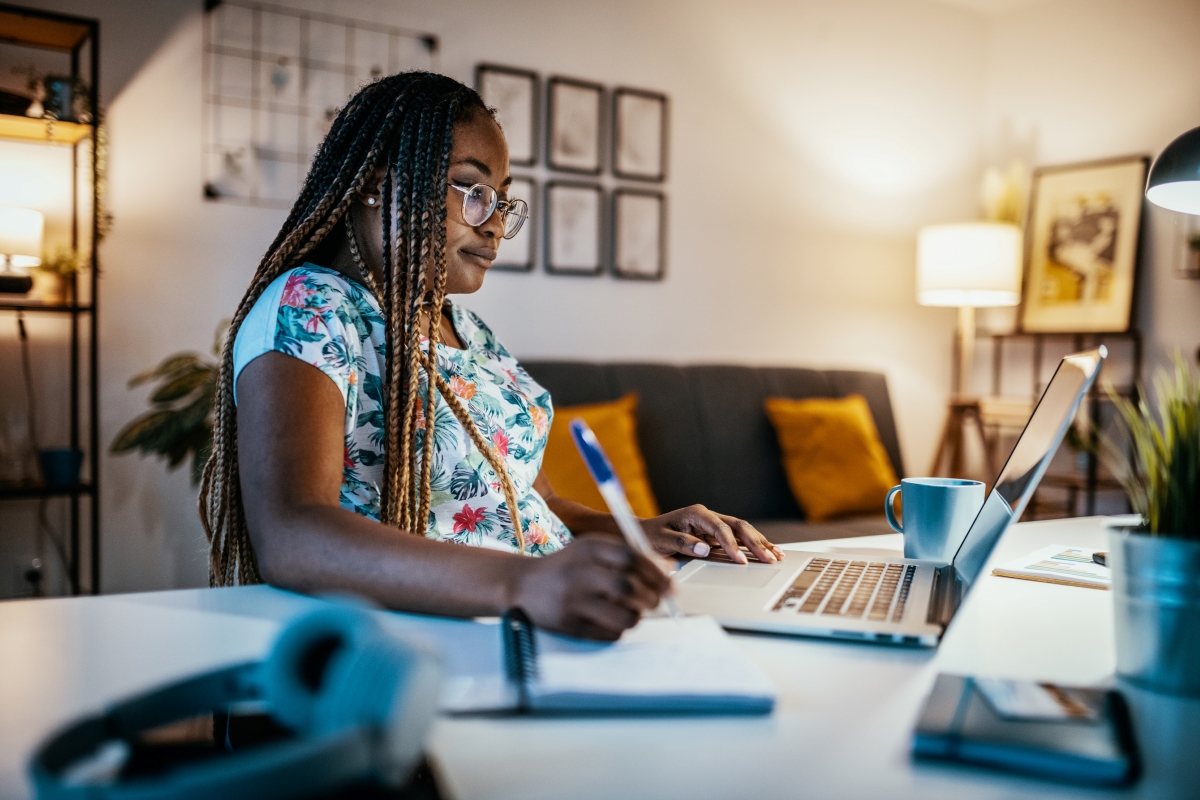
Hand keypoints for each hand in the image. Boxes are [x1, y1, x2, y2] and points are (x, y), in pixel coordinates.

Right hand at [509, 537, 669, 639]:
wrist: (521, 585)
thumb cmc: (567, 568)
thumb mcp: (591, 551)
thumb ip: (627, 556)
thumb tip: (668, 570)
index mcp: (588, 548)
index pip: (631, 557)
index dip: (656, 572)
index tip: (670, 584)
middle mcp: (579, 573)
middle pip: (629, 587)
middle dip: (651, 597)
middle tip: (656, 601)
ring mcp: (573, 601)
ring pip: (624, 615)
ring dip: (637, 616)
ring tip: (633, 612)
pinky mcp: (570, 625)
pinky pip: (610, 634)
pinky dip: (620, 630)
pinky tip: (613, 621)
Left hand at [642, 505, 783, 564]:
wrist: (646, 534)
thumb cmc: (652, 535)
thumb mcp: (662, 540)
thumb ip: (683, 543)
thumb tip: (705, 549)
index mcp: (697, 513)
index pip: (721, 528)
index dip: (732, 544)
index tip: (740, 560)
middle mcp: (709, 516)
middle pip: (738, 526)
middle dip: (755, 542)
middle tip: (768, 558)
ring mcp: (714, 525)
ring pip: (743, 531)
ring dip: (760, 543)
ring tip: (776, 555)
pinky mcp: (717, 535)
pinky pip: (739, 539)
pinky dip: (754, 545)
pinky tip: (768, 551)